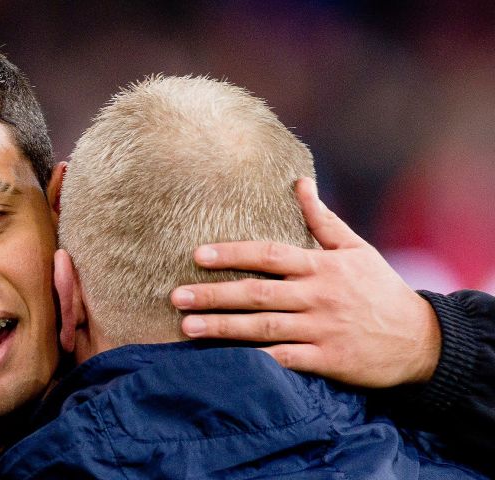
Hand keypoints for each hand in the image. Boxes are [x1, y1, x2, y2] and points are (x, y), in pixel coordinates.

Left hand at [170, 178, 440, 387]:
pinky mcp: (327, 360)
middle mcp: (318, 295)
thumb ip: (322, 219)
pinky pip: (285, 360)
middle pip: (257, 293)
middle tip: (176, 297)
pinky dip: (256, 359)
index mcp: (321, 266)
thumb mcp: (356, 248)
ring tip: (187, 328)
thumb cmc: (380, 289)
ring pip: (264, 327)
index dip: (232, 253)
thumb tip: (299, 181)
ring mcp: (321, 329)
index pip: (269, 255)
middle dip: (214, 294)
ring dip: (223, 328)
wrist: (421, 339)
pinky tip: (225, 360)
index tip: (197, 255)